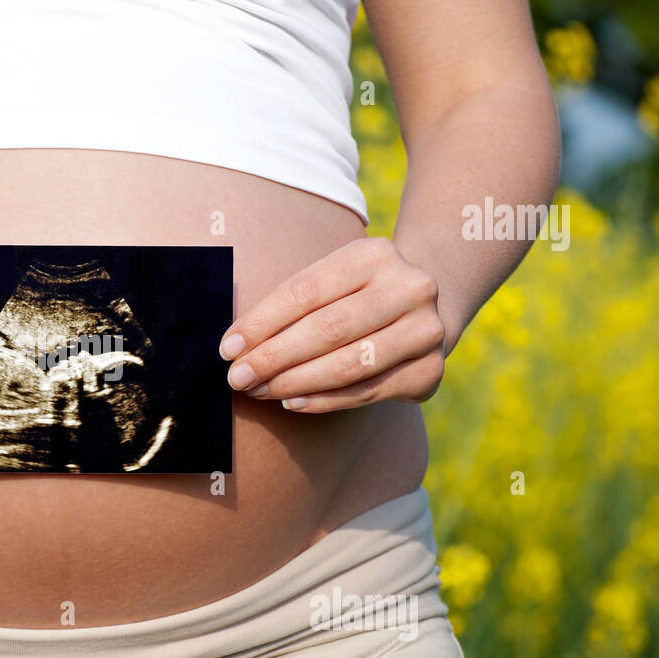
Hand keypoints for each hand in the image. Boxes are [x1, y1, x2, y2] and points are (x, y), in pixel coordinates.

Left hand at [218, 237, 446, 412]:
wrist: (426, 308)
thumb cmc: (355, 295)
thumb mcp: (332, 280)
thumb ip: (292, 306)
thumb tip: (237, 346)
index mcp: (375, 254)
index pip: (306, 291)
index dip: (262, 322)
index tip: (228, 348)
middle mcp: (410, 288)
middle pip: (327, 330)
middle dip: (273, 357)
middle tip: (238, 377)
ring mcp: (426, 331)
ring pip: (347, 365)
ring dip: (294, 383)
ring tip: (259, 391)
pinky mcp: (430, 372)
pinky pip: (366, 392)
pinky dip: (324, 401)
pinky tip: (293, 402)